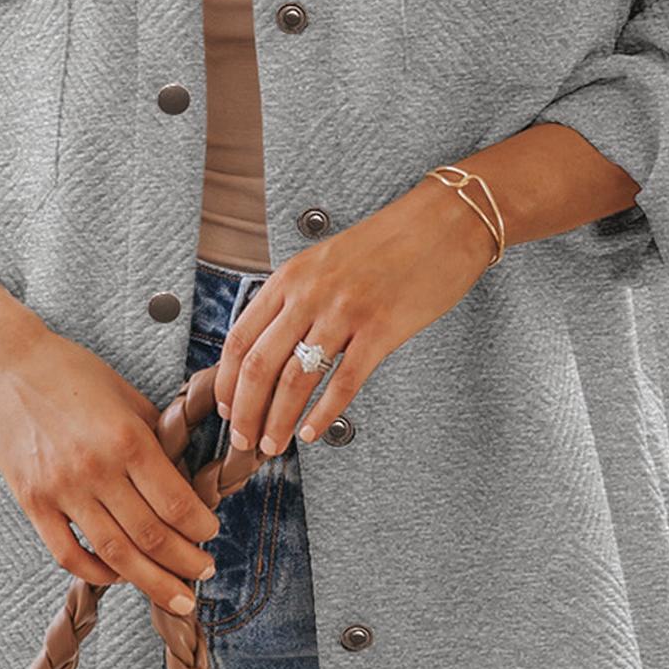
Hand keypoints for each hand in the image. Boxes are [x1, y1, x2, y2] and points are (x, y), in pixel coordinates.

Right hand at [0, 317, 221, 617]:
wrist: (5, 365)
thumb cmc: (72, 373)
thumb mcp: (128, 395)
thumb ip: (158, 438)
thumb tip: (186, 478)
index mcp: (128, 439)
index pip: (177, 503)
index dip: (201, 528)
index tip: (212, 534)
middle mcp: (96, 469)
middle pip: (152, 537)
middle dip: (186, 563)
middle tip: (204, 574)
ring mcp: (61, 490)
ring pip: (115, 554)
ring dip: (152, 581)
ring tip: (177, 595)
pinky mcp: (32, 502)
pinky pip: (68, 554)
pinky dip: (98, 573)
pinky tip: (119, 576)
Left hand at [214, 177, 496, 459]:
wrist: (444, 223)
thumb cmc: (389, 243)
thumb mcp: (325, 260)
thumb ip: (296, 298)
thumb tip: (270, 346)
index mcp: (291, 276)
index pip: (240, 338)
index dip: (226, 382)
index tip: (225, 408)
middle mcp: (310, 294)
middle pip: (259, 365)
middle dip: (245, 412)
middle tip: (243, 441)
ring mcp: (345, 312)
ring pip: (295, 380)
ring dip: (277, 421)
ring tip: (272, 446)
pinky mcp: (382, 330)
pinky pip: (343, 382)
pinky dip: (322, 414)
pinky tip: (312, 432)